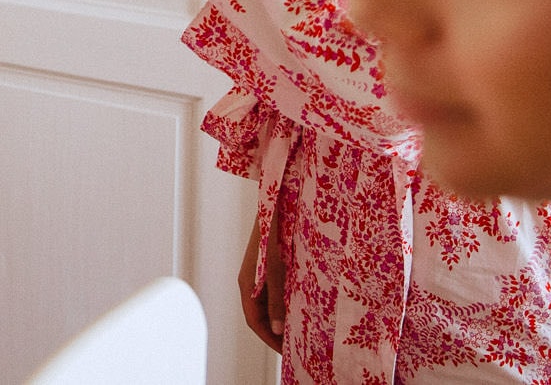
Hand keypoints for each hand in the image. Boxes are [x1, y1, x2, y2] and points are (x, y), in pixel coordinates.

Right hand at [237, 206, 287, 351]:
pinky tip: (302, 303)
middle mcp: (251, 279)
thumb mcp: (277, 268)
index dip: (270, 339)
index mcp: (247, 283)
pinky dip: (286, 302)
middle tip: (297, 345)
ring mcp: (261, 271)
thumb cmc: (274, 230)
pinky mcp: (271, 262)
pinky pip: (276, 289)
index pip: (254, 321)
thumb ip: (277, 299)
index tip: (288, 352)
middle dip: (276, 332)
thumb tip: (279, 330)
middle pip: (260, 314)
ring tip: (301, 328)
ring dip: (282, 317)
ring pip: (269, 302)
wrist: (276, 199)